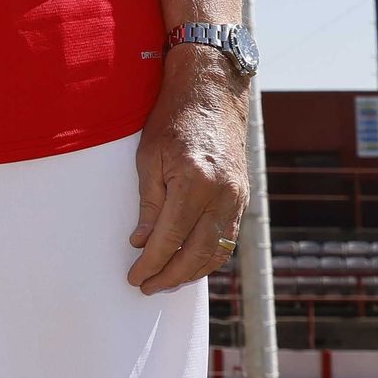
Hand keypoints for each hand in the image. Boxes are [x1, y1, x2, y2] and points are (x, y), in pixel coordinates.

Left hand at [128, 50, 249, 292]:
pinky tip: (190, 263)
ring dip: (192, 272)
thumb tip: (141, 243)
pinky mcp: (243, 197)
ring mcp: (238, 197)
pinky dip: (209, 256)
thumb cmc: (174, 118)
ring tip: (166, 280)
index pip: (170, 238)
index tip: (134, 277)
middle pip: (197, 253)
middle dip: (170, 276)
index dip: (151, 263)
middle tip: (146, 286)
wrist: (212, 91)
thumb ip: (148, 204)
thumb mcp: (148, 157)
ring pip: (217, 251)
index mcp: (194, 182)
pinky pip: (227, 237)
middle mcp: (222, 194)